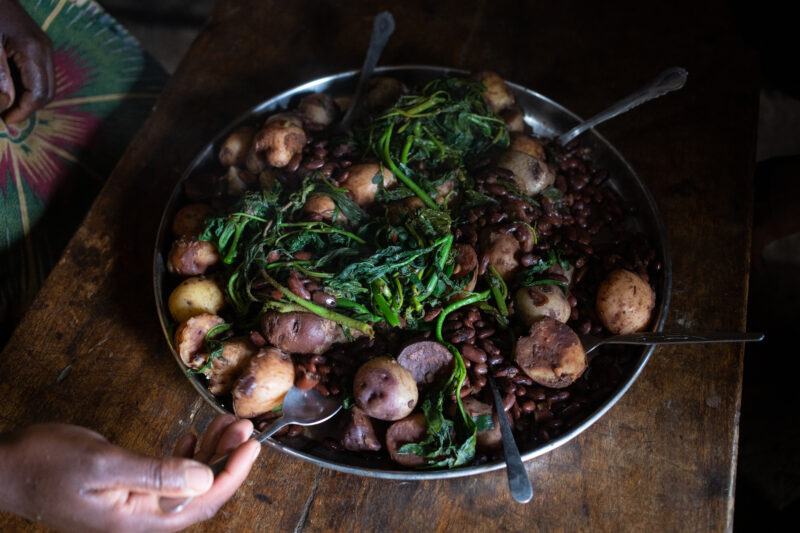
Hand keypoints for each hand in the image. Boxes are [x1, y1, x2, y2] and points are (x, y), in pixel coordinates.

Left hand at [0, 0, 54, 123]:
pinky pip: (38, 75)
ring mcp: (44, 48)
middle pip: (47, 93)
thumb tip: (6, 104)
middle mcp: (45, 52)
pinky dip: (25, 87)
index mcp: (34, 51)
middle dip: (28, 108)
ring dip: (27, 99)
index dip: (23, 111)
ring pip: (44, 86)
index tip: (5, 121)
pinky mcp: (37, 47)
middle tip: (6, 115)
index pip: (39, 94)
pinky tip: (8, 88)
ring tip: (6, 103)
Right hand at [0, 415, 259, 532]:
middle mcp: (142, 518)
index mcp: (139, 520)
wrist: (7, 468)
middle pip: (201, 492)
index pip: (202, 503)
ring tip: (226, 423)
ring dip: (210, 452)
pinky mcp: (128, 491)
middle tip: (242, 425)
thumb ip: (156, 474)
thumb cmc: (46, 464)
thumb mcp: (104, 465)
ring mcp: (135, 506)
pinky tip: (194, 436)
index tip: (251, 445)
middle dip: (227, 458)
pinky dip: (187, 454)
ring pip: (188, 482)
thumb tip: (204, 478)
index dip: (232, 474)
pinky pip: (170, 476)